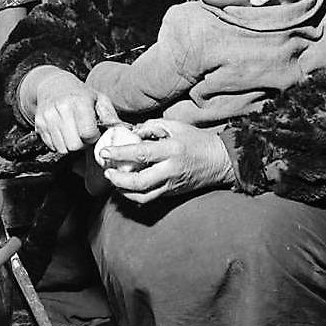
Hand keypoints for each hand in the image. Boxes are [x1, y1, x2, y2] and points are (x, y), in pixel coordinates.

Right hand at [30, 67, 121, 152]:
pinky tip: (64, 132)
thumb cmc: (80, 93)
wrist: (53, 84)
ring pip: (62, 148)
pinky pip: (52, 146)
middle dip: (82, 144)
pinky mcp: (39, 123)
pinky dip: (60, 143)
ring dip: (70, 145)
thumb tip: (126, 130)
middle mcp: (61, 108)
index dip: (93, 137)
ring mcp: (48, 116)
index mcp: (79, 101)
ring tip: (74, 133)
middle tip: (83, 135)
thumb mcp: (98, 98)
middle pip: (74, 145)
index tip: (94, 132)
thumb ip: (111, 116)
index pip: (87, 133)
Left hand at [101, 120, 234, 203]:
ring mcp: (172, 185)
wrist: (220, 160)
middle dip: (118, 179)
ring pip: (143, 196)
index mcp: (171, 150)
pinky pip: (151, 199)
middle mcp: (171, 170)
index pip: (140, 153)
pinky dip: (135, 195)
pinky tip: (127, 188)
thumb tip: (131, 132)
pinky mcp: (173, 193)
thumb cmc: (197, 140)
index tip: (104, 152)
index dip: (119, 154)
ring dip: (124, 191)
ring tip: (114, 181)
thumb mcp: (175, 126)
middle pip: (139, 181)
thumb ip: (151, 127)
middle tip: (107, 172)